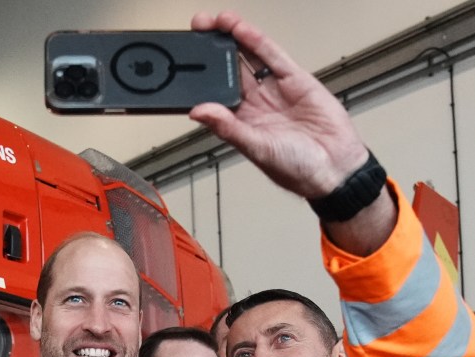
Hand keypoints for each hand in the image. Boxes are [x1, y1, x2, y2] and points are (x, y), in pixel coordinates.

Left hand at [189, 12, 367, 197]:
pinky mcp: (295, 79)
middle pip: (229, 70)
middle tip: (196, 30)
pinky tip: (240, 29)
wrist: (335, 168)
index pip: (216, 95)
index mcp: (242, 124)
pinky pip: (272, 56)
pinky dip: (256, 41)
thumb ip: (228, 128)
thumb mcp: (256, 148)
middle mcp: (256, 104)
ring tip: (214, 22)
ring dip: (232, 38)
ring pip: (249, 58)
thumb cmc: (297, 169)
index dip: (202, 78)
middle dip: (212, 50)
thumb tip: (199, 112)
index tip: (185, 63)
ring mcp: (275, 90)